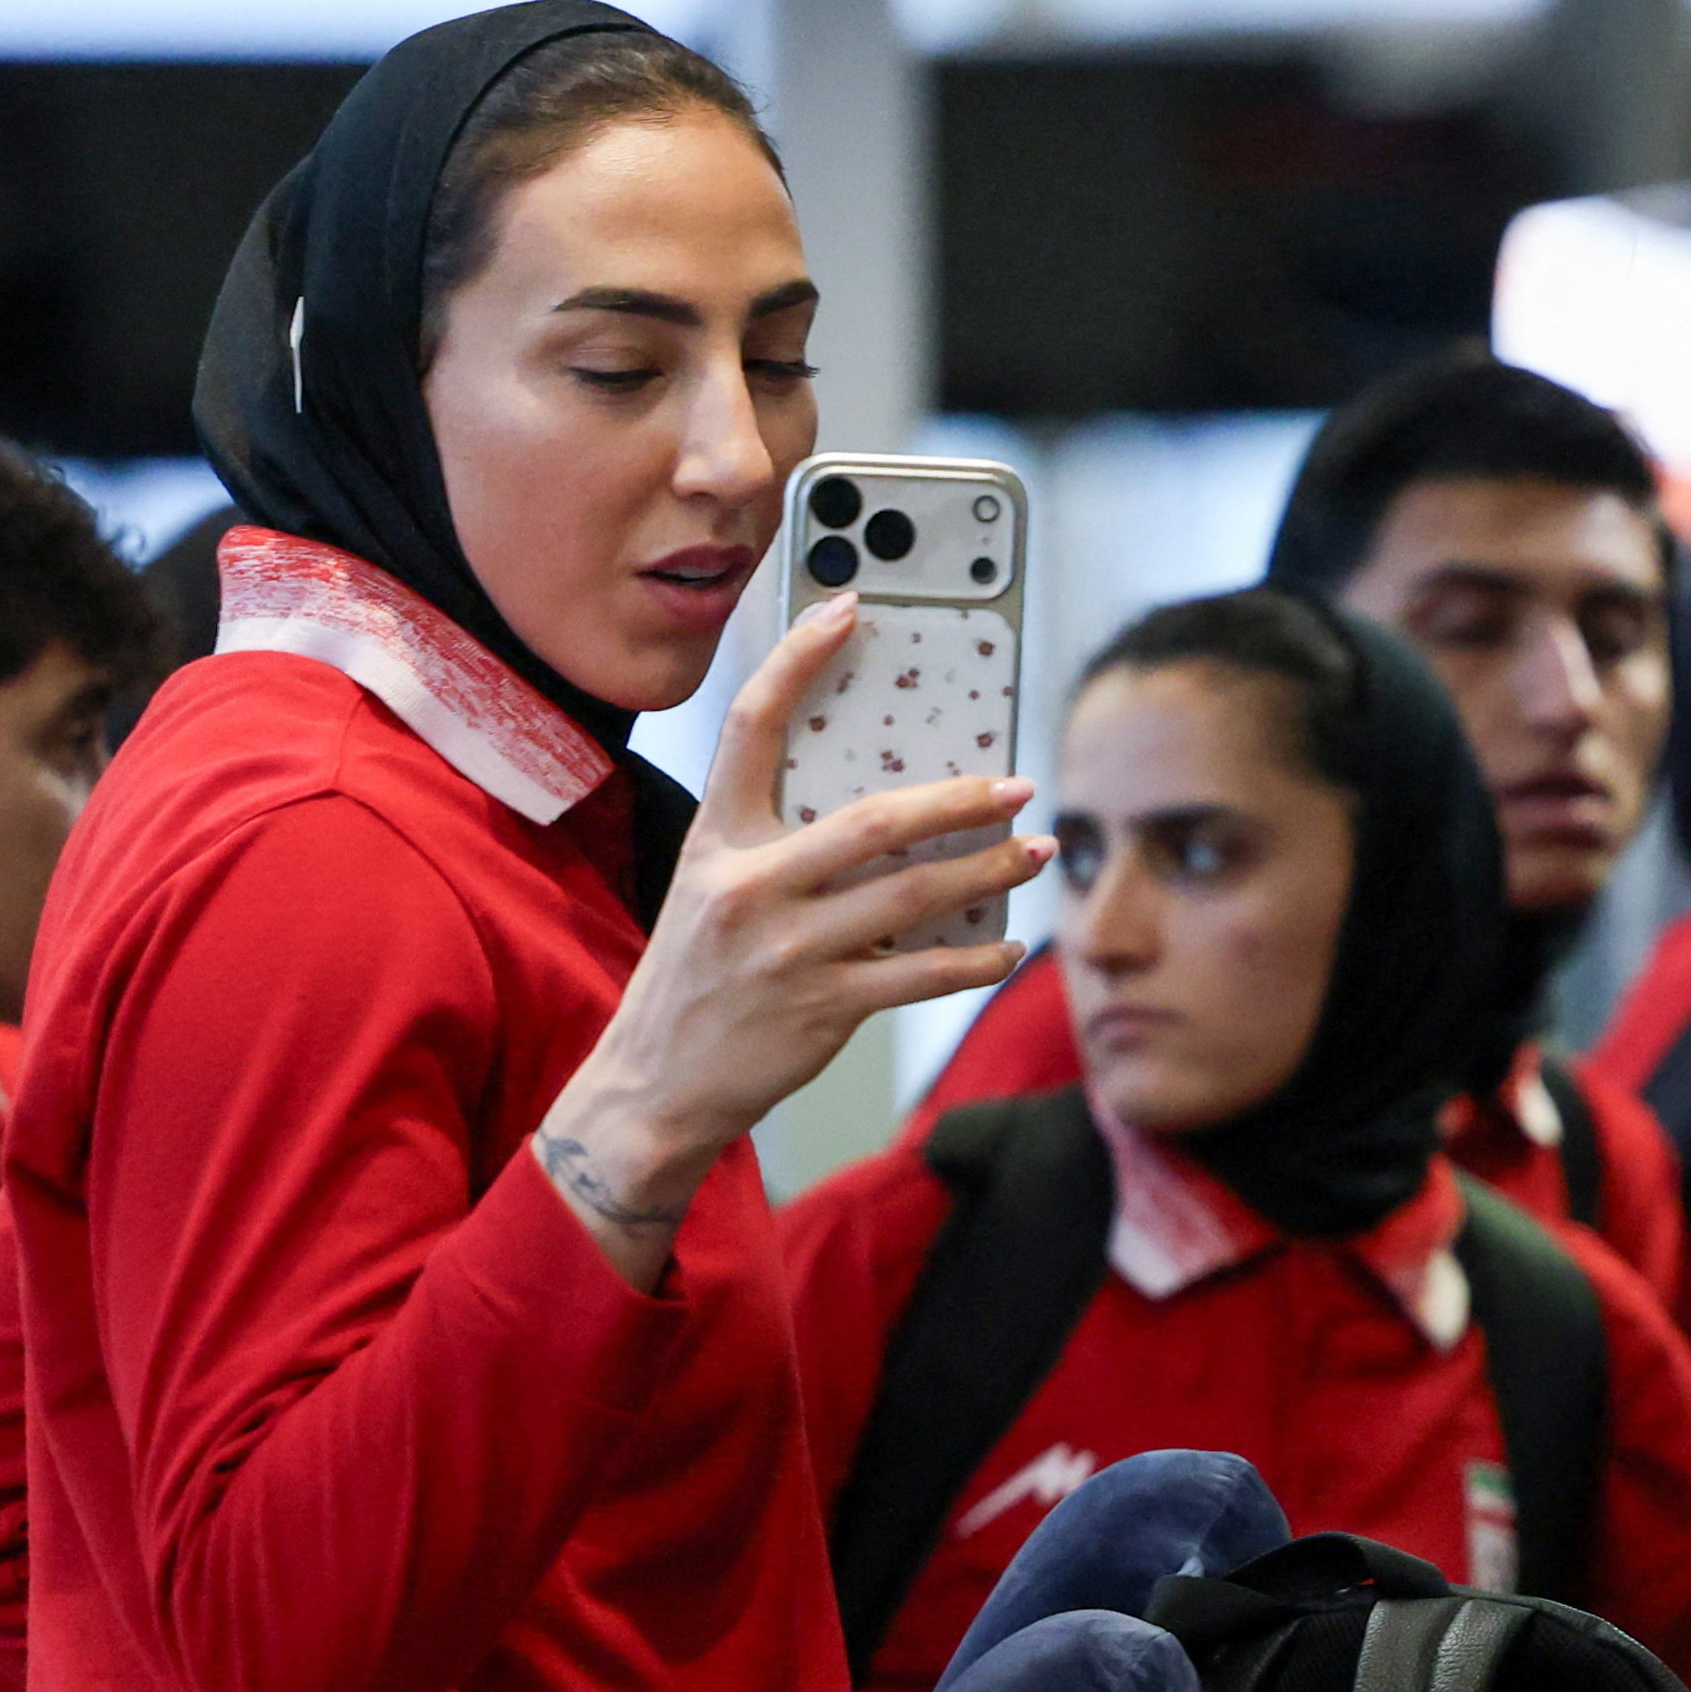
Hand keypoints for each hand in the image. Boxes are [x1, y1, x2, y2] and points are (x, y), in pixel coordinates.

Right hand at [531, 596, 1040, 1283]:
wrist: (653, 1083)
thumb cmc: (696, 973)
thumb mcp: (709, 887)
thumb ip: (775, 842)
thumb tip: (885, 808)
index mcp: (716, 840)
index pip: (750, 727)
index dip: (796, 660)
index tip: (849, 608)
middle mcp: (749, 887)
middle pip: (870, 822)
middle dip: (956, 799)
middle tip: (1016, 783)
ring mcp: (787, 951)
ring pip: (911, 896)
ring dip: (986, 872)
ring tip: (1036, 852)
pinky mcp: (821, 1009)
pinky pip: (919, 975)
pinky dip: (973, 960)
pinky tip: (1008, 946)